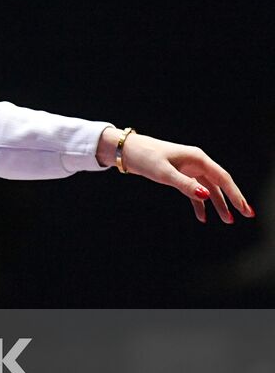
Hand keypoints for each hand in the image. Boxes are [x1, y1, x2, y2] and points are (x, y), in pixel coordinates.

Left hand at [98, 128, 254, 223]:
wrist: (127, 151)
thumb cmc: (145, 157)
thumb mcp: (165, 173)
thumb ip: (185, 185)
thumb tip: (206, 196)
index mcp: (198, 159)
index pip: (223, 178)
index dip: (236, 194)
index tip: (245, 209)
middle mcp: (197, 163)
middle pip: (220, 184)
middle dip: (232, 200)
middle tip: (244, 216)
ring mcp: (189, 169)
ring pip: (208, 189)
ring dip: (217, 204)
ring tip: (226, 220)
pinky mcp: (179, 175)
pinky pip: (195, 191)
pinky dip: (199, 203)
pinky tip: (202, 216)